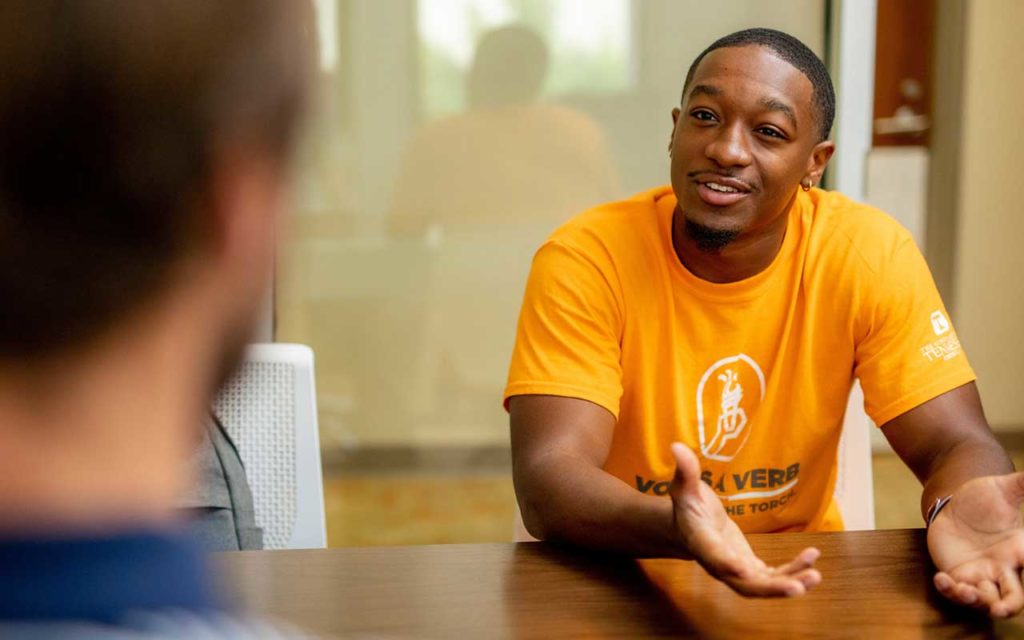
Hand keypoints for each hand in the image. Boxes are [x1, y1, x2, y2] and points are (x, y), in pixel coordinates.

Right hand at [668, 442, 821, 596]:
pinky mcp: (750, 569)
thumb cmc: (687, 506)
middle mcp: (720, 564)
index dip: (728, 565)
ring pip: (763, 586)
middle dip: (771, 589)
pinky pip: (772, 577)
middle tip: (797, 588)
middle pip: (744, 585)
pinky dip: (792, 572)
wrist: (688, 527)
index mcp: (702, 543)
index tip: (744, 570)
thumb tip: (677, 446)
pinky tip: (812, 559)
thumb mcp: (685, 486)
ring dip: (789, 583)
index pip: (714, 557)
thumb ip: (686, 471)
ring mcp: (736, 570)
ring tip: (814, 577)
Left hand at [929, 472, 1023, 616]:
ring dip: (977, 600)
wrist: (955, 503)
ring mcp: (979, 574)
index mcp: (1020, 550)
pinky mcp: (956, 574)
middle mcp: (1003, 567)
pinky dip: (949, 590)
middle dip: (1009, 606)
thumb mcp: (1004, 488)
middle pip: (1013, 597)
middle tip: (1002, 610)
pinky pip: (955, 590)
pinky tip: (940, 579)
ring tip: (965, 591)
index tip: (1023, 566)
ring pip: (984, 599)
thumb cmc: (984, 497)